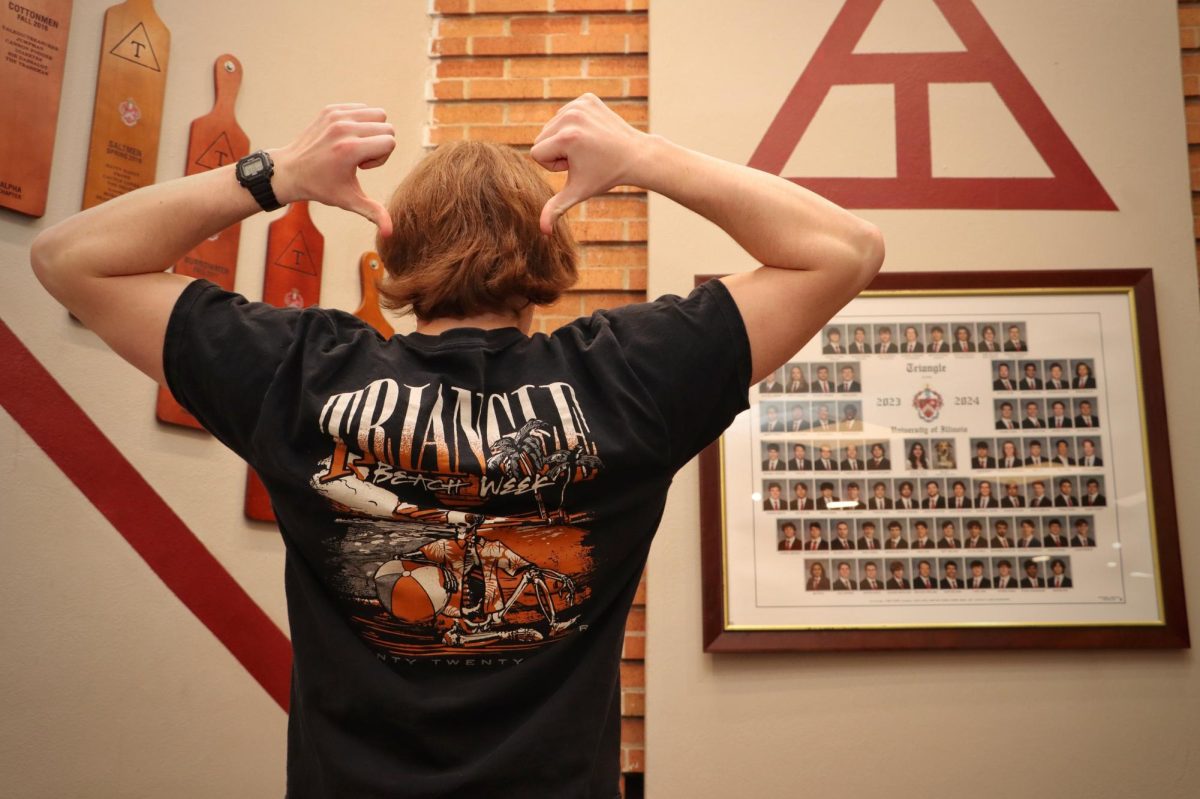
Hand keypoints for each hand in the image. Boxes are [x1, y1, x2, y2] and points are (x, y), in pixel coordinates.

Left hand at [270, 103, 395, 235]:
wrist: (290, 170)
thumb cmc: (321, 187)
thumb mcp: (349, 201)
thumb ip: (374, 213)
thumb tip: (389, 234)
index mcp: (350, 149)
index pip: (390, 141)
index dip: (381, 157)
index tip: (361, 167)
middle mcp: (344, 128)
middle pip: (387, 127)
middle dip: (379, 144)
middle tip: (358, 158)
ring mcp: (336, 116)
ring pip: (377, 114)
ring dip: (372, 130)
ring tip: (354, 146)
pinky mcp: (331, 109)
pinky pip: (362, 108)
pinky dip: (360, 121)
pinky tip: (346, 137)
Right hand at [530, 93, 650, 234]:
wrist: (635, 156)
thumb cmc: (605, 176)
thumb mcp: (577, 192)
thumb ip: (555, 208)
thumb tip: (543, 232)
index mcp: (566, 137)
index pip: (536, 153)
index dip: (553, 165)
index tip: (575, 166)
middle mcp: (571, 116)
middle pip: (541, 138)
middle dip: (557, 151)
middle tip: (583, 157)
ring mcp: (580, 104)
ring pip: (551, 125)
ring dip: (564, 139)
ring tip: (587, 147)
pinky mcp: (587, 98)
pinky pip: (565, 114)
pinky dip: (574, 125)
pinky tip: (591, 134)